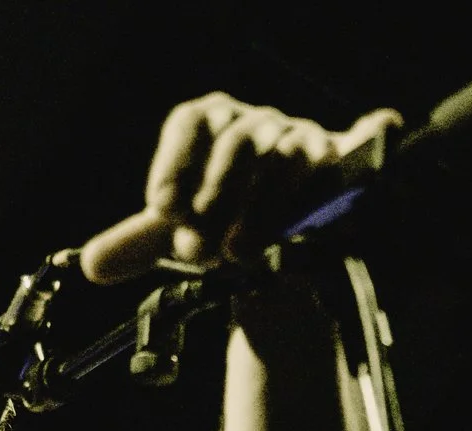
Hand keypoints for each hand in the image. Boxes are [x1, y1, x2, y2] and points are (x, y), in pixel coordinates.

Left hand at [80, 95, 400, 283]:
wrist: (271, 245)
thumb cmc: (219, 227)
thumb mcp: (178, 235)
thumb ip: (136, 246)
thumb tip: (90, 265)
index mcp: (210, 123)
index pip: (192, 124)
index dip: (176, 165)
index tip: (162, 212)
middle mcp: (255, 122)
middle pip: (237, 144)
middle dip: (215, 200)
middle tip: (196, 252)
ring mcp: (300, 137)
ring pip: (286, 159)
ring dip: (262, 209)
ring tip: (240, 253)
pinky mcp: (341, 161)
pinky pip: (359, 141)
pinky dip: (371, 136)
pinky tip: (381, 130)